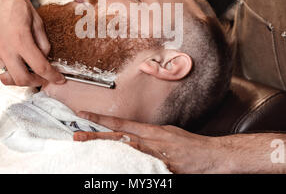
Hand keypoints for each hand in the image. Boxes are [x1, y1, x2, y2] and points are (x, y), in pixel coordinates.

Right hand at [0, 0, 64, 86]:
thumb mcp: (36, 19)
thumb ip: (42, 42)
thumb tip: (45, 56)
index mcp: (21, 40)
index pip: (40, 67)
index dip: (52, 77)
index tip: (58, 79)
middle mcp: (4, 48)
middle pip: (22, 79)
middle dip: (36, 82)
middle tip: (43, 78)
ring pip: (5, 77)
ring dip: (18, 78)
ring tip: (27, 72)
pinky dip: (4, 71)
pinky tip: (12, 64)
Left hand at [73, 112, 229, 173]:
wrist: (209, 155)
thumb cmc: (187, 143)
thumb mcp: (166, 132)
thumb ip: (148, 134)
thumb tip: (131, 135)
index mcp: (150, 130)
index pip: (120, 123)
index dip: (101, 119)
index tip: (83, 115)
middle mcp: (150, 141)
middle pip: (118, 138)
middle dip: (95, 137)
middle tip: (76, 137)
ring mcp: (155, 155)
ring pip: (125, 152)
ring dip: (106, 152)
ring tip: (88, 152)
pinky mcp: (162, 169)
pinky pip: (141, 169)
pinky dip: (128, 169)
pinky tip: (115, 169)